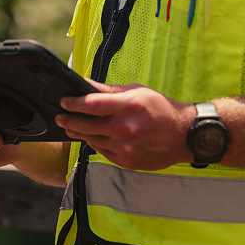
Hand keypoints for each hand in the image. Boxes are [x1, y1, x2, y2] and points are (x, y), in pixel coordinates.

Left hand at [57, 81, 190, 170]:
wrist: (185, 135)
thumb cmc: (161, 109)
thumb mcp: (137, 92)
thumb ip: (109, 91)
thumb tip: (85, 84)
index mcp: (128, 106)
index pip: (91, 104)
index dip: (73, 103)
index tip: (63, 101)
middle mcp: (125, 128)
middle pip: (86, 125)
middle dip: (68, 120)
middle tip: (60, 117)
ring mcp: (126, 147)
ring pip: (92, 140)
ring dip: (80, 133)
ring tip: (72, 127)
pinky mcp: (127, 161)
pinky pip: (103, 152)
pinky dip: (96, 144)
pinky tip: (93, 137)